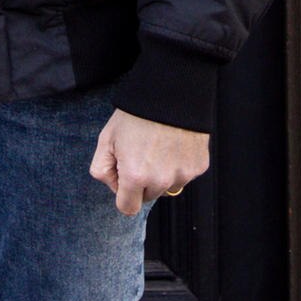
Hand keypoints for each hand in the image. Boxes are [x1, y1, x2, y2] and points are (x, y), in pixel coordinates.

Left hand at [90, 112, 210, 216]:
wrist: (172, 92)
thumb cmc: (135, 114)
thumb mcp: (106, 139)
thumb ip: (102, 169)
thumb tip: (115, 185)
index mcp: (135, 176)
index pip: (128, 208)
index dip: (123, 194)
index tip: (125, 178)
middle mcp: (161, 180)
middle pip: (148, 196)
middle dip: (142, 182)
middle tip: (141, 153)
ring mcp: (183, 174)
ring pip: (168, 187)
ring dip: (162, 175)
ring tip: (158, 147)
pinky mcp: (199, 166)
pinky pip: (184, 175)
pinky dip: (178, 165)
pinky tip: (173, 144)